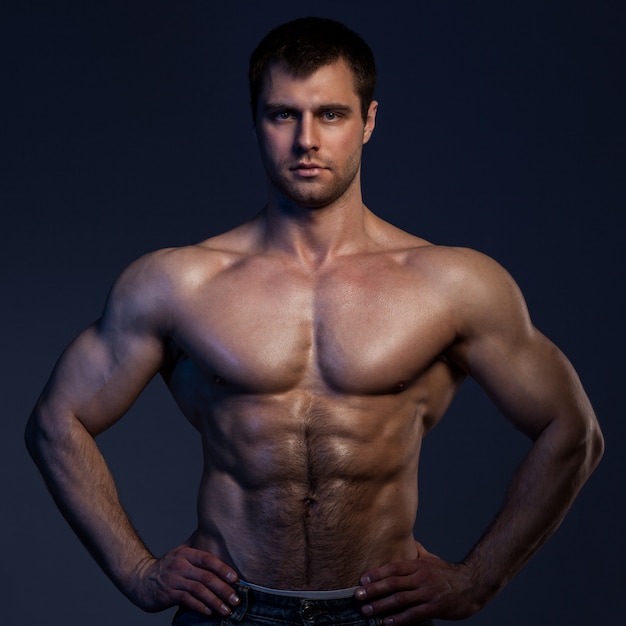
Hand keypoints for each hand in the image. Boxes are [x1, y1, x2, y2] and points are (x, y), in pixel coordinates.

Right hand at [127, 544, 239, 615]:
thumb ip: (195, 543)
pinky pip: (187, 601)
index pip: (208, 559)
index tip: (236, 579)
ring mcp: (174, 580)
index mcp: (186, 553)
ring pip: (199, 591)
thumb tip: (210, 531)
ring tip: (226, 610)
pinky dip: (200, 607)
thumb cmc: (166, 566)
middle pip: (206, 577)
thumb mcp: (179, 551)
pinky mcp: (168, 595)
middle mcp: (181, 565)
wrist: (141, 580)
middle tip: (236, 599)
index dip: (223, 569)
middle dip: (223, 589)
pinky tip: (210, 612)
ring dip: (215, 601)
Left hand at [355, 542, 481, 624]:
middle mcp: (421, 577)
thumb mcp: (431, 559)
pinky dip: (399, 619)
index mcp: (418, 565)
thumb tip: (406, 541)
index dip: (376, 574)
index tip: (362, 580)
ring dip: (381, 606)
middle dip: (373, 590)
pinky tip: (387, 623)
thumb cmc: (448, 573)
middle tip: (357, 596)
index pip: (393, 568)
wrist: (472, 585)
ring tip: (367, 611)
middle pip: (393, 583)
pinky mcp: (435, 608)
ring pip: (400, 599)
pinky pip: (414, 614)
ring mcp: (428, 593)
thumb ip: (417, 552)